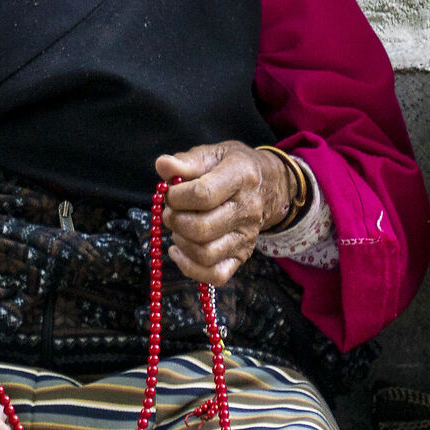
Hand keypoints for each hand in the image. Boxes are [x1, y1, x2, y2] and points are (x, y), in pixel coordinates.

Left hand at [154, 142, 295, 285]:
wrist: (267, 184)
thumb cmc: (231, 167)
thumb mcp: (213, 154)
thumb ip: (186, 160)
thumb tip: (162, 165)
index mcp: (241, 178)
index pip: (202, 195)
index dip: (176, 196)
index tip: (170, 191)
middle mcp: (247, 210)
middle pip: (201, 228)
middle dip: (175, 220)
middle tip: (171, 210)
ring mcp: (246, 237)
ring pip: (205, 254)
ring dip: (181, 242)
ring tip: (178, 226)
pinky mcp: (242, 256)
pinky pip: (215, 275)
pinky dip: (190, 267)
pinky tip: (178, 250)